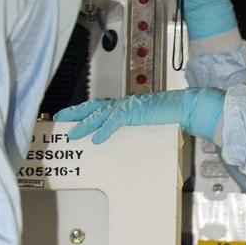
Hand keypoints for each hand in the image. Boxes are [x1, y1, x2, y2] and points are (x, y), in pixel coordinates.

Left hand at [56, 89, 224, 142]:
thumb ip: (136, 129)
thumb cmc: (171, 116)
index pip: (100, 107)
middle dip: (75, 112)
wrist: (186, 107)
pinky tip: (95, 139)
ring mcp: (128, 107)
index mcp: (126, 105)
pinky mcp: (135, 113)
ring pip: (99, 114)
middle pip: (93, 106)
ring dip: (84, 123)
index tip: (71, 116)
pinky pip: (115, 122)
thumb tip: (131, 140)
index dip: (84, 111)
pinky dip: (103, 130)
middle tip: (59, 118)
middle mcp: (124, 104)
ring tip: (72, 132)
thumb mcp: (148, 124)